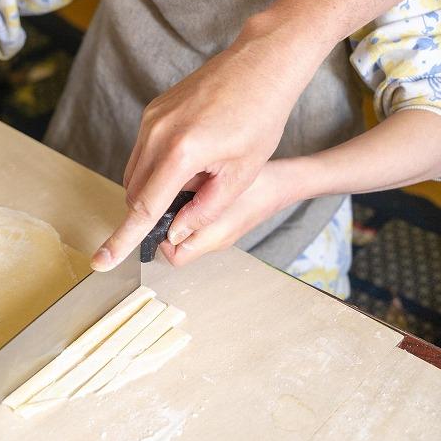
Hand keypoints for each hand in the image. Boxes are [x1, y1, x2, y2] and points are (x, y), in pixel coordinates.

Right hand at [92, 20, 309, 270]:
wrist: (259, 64)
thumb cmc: (260, 116)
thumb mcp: (240, 174)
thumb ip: (205, 209)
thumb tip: (176, 232)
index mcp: (181, 152)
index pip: (144, 208)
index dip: (123, 239)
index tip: (101, 261)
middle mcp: (157, 133)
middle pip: (134, 193)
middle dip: (152, 210)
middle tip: (191, 206)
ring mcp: (151, 119)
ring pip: (135, 173)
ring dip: (156, 188)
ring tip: (200, 174)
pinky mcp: (152, 111)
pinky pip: (143, 152)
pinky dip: (159, 167)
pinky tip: (193, 156)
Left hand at [159, 159, 297, 265]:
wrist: (283, 183)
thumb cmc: (257, 184)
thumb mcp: (220, 187)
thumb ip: (190, 202)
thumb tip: (159, 207)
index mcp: (213, 239)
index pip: (173, 256)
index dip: (160, 238)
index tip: (157, 214)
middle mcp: (214, 242)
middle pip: (176, 247)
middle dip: (166, 226)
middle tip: (163, 200)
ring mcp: (219, 236)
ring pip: (185, 235)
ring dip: (176, 217)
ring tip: (176, 192)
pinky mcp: (223, 226)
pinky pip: (197, 226)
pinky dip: (188, 212)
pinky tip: (191, 191)